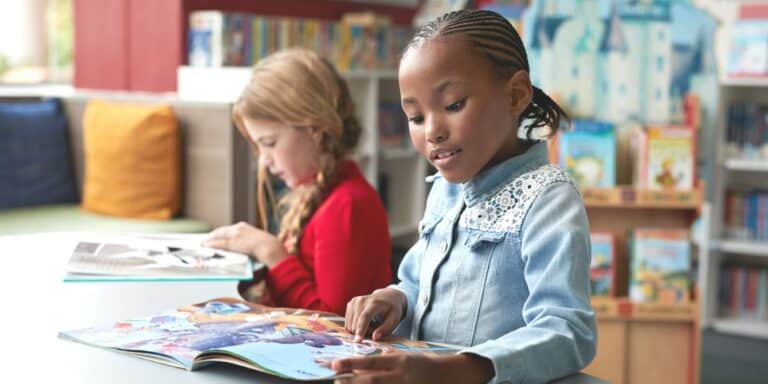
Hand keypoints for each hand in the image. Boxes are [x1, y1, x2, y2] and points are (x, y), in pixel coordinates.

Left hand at [203, 222, 287, 267]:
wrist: (270, 247)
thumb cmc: (266, 247)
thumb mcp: (255, 242)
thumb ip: (246, 244)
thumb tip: (241, 250)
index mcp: (243, 227)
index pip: (227, 230)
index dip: (219, 234)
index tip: (212, 237)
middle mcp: (237, 228)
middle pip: (220, 231)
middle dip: (211, 236)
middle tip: (203, 241)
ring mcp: (234, 234)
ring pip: (217, 236)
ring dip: (208, 241)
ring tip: (201, 245)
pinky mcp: (232, 242)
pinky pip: (218, 243)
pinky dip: (210, 245)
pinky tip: (205, 247)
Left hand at [331, 352, 494, 383]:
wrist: (447, 375)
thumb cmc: (423, 363)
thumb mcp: (406, 355)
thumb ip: (388, 356)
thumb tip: (367, 357)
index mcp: (399, 361)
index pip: (371, 362)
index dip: (352, 363)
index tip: (335, 363)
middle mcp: (400, 375)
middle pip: (371, 379)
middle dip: (351, 380)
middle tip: (335, 378)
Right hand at [345, 288, 406, 341]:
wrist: (388, 296)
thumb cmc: (392, 309)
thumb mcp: (394, 319)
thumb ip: (385, 329)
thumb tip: (374, 338)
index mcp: (374, 303)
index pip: (365, 317)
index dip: (361, 330)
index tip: (358, 341)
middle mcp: (361, 300)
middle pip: (356, 323)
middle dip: (364, 332)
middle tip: (376, 328)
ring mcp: (354, 301)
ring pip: (350, 325)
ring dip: (360, 330)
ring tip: (372, 324)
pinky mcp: (350, 304)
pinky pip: (348, 323)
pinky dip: (356, 326)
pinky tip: (365, 321)